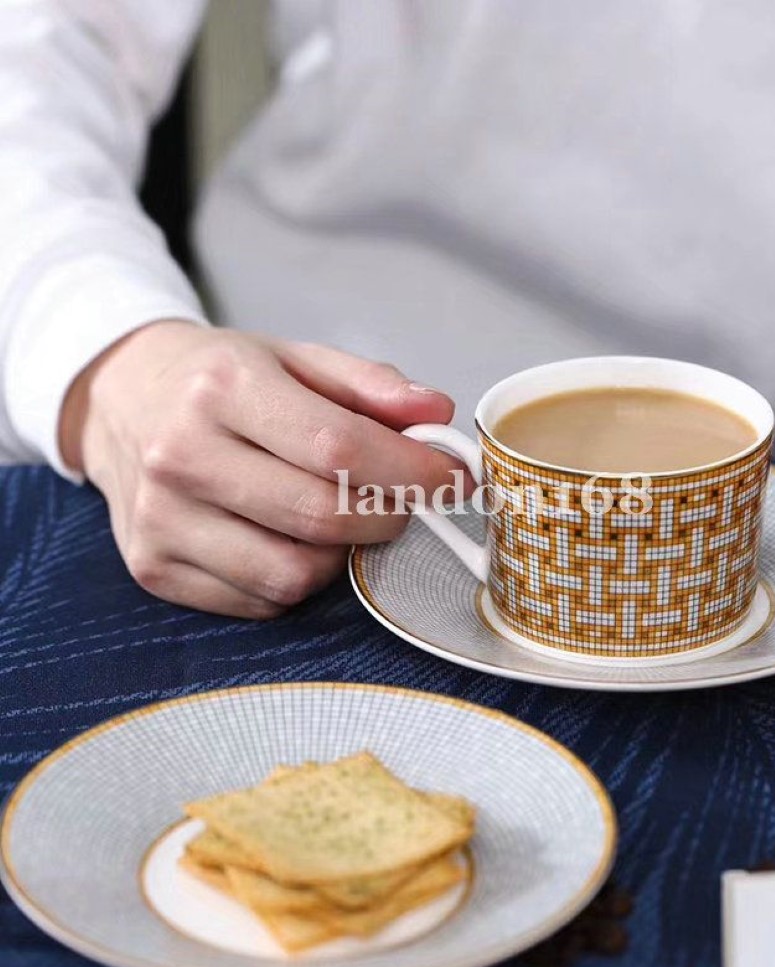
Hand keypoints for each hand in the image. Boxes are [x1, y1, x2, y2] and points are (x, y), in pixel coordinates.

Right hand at [59, 320, 462, 617]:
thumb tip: (437, 416)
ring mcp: (161, 518)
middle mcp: (182, 454)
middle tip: (402, 503)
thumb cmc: (221, 381)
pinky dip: (296, 580)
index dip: (411, 472)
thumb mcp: (295, 358)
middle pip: (321, 517)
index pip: (337, 446)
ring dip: (340, 556)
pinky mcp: (153, 567)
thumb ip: (372, 385)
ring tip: (338, 519)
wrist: (122, 399)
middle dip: (387, 518)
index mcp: (223, 388)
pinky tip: (289, 540)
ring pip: (293, 574)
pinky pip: (259, 601)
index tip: (453, 480)